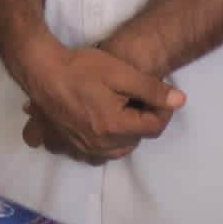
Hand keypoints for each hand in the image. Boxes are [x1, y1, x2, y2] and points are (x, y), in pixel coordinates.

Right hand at [11, 37, 182, 163]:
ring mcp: (84, 148)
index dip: (163, 110)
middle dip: (144, 121)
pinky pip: (98, 154)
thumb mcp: (121, 73)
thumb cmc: (81, 68)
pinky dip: (108, 143)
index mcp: (115, 127)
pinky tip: (104, 126)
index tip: (160, 93)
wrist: (42, 71)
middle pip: (138, 140)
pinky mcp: (71, 146)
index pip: (154, 127)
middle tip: (139, 98)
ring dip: (128, 133)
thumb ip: (152, 89)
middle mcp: (100, 144)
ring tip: (123, 110)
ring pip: (119, 150)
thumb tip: (180, 101)